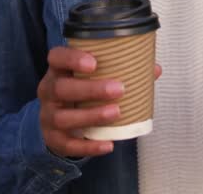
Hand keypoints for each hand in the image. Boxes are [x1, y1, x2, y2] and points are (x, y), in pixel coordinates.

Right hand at [37, 46, 161, 158]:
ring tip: (116, 113)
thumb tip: (154, 69)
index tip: (94, 62)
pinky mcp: (53, 138)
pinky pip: (67, 144)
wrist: (56, 121)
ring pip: (63, 117)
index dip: (72, 58)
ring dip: (91, 116)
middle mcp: (49, 91)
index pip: (57, 57)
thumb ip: (120, 71)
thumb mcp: (91, 78)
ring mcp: (48, 116)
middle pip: (61, 88)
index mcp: (59, 70)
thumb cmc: (80, 92)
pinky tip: (108, 144)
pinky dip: (89, 146)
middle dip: (90, 89)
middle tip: (119, 89)